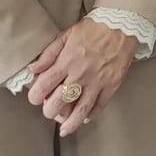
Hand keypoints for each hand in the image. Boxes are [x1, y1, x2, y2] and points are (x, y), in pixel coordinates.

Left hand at [26, 18, 138, 135]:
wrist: (122, 26)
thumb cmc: (93, 29)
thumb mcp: (66, 35)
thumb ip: (48, 54)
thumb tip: (33, 70)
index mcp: (67, 61)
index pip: (44, 86)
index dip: (35, 96)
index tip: (35, 98)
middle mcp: (81, 74)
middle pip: (60, 102)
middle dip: (50, 111)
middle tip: (50, 112)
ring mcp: (98, 82)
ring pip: (81, 110)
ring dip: (71, 123)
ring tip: (65, 130)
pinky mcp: (112, 85)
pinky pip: (100, 105)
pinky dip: (91, 114)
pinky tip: (85, 118)